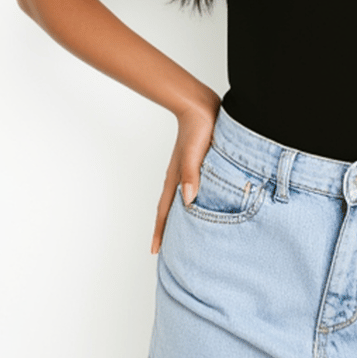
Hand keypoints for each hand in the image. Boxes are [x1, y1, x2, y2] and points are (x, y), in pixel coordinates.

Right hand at [151, 91, 221, 254]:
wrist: (201, 106)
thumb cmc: (200, 128)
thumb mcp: (195, 153)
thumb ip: (191, 175)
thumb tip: (188, 201)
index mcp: (176, 178)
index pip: (165, 211)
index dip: (161, 231)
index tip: (155, 251)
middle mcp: (178, 177)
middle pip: (168, 209)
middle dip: (165, 230)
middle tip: (165, 250)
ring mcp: (185, 171)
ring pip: (178, 200)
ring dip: (177, 217)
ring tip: (179, 233)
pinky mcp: (195, 164)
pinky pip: (188, 189)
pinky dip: (189, 202)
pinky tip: (195, 205)